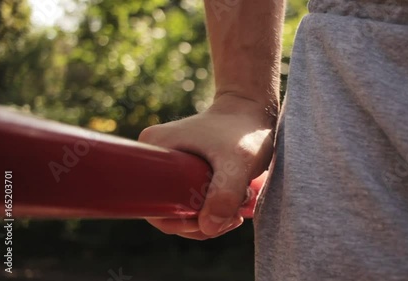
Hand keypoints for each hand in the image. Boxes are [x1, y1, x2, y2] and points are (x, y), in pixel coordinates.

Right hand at [139, 94, 275, 239]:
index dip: (180, 223)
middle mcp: (155, 156)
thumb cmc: (245, 131)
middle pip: (168, 209)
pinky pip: (190, 199)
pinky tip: (234, 206)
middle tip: (233, 217)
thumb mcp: (236, 162)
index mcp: (152, 149)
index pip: (154, 204)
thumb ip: (225, 194)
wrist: (254, 109)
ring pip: (181, 207)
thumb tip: (207, 228)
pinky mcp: (184, 168)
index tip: (214, 220)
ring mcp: (169, 163)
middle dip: (200, 223)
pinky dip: (211, 208)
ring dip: (209, 218)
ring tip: (237, 210)